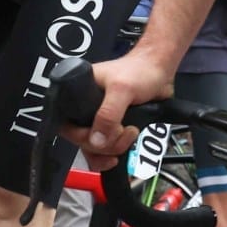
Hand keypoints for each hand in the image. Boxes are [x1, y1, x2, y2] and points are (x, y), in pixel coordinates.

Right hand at [65, 47, 175, 169]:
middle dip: (104, 144)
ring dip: (112, 149)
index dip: (80, 136)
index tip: (99, 136)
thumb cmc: (139, 70)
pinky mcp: (112, 128)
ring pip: (94, 148)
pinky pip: (105, 149)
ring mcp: (99, 120)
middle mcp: (85, 109)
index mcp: (78, 95)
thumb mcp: (122, 89)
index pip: (66, 125)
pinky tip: (120, 156)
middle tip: (124, 131)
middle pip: (81, 141)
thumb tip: (96, 141)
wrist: (160, 71)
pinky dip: (112, 154)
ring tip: (131, 134)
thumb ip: (109, 114)